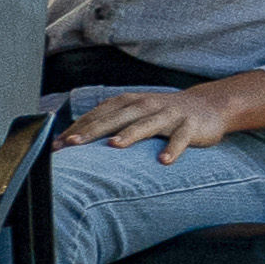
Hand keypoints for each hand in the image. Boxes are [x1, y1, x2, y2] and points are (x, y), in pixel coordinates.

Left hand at [61, 72, 264, 151]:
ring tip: (114, 146)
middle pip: (115, 118)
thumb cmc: (161, 113)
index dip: (78, 128)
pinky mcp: (189, 126)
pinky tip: (163, 161)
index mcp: (128, 102)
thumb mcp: (135, 112)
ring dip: (129, 134)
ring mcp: (168, 115)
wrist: (207, 105)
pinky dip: (172, 149)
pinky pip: (180, 139)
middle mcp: (145, 105)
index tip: (57, 145)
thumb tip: (73, 140)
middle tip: (73, 144)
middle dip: (93, 130)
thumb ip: (109, 122)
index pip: (98, 115)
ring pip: (146, 124)